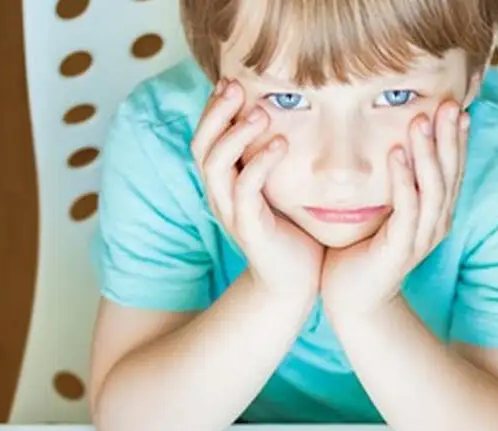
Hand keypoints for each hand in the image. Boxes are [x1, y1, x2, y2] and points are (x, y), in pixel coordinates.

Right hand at [192, 79, 322, 300]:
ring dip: (236, 135)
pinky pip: (245, 192)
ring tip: (262, 112)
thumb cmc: (291, 234)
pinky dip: (260, 165)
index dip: (213, 109)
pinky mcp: (250, 230)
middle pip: (201, 147)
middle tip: (237, 85)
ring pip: (216, 166)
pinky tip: (281, 145)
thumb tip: (287, 118)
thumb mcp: (278, 190)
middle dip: (216, 113)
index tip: (232, 80)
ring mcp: (232, 214)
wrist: (295, 283)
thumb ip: (271, 160)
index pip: (206, 138)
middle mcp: (221, 197)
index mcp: (224, 186)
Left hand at [321, 101, 469, 317]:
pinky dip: (403, 181)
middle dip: (450, 138)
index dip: (457, 139)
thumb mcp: (385, 213)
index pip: (452, 171)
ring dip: (428, 153)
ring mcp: (420, 238)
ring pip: (432, 189)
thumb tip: (392, 144)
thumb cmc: (363, 253)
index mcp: (434, 214)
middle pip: (449, 175)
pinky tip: (397, 154)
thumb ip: (395, 186)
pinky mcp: (400, 250)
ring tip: (421, 120)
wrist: (353, 300)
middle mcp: (434, 224)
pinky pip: (406, 210)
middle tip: (450, 103)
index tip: (457, 106)